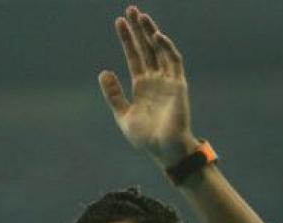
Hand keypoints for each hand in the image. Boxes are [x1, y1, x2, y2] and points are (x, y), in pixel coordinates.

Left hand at [99, 6, 199, 168]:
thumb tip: (103, 71)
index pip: (134, 55)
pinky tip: (155, 35)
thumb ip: (113, 94)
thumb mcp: (123, 115)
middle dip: (138, 29)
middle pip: (146, 47)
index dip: (127, 38)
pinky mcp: (178, 84)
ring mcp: (168, 80)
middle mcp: (155, 79)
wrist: (163, 149)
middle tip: (130, 9)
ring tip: (141, 16)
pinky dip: (165, 47)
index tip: (119, 22)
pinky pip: (173, 61)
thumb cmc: (145, 137)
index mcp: (142, 85)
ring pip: (159, 49)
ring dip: (151, 32)